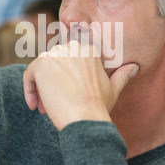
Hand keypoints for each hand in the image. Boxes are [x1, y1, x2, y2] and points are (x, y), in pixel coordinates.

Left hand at [23, 41, 138, 130]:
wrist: (85, 118)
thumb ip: (121, 75)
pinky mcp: (41, 64)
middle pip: (54, 64)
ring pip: (41, 70)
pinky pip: (29, 75)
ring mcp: (56, 54)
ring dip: (42, 89)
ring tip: (47, 108)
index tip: (67, 95)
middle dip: (52, 84)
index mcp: (88, 49)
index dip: (66, 79)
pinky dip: (29, 90)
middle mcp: (72, 47)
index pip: (68, 60)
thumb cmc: (99, 107)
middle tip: (55, 104)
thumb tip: (135, 67)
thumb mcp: (113, 88)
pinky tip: (35, 106)